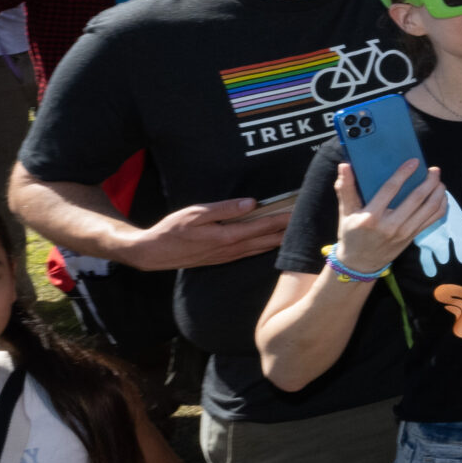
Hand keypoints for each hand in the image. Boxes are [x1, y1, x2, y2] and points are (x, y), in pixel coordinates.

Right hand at [121, 198, 292, 269]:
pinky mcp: (223, 258)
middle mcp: (231, 249)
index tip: (299, 210)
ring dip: (279, 240)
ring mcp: (228, 256)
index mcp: (227, 237)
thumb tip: (251, 203)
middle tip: (307, 220)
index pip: (263, 226)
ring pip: (261, 248)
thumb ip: (224, 209)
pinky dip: (266, 246)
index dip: (283, 218)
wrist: (154, 253)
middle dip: (287, 230)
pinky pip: (251, 253)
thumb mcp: (196, 214)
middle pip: (267, 240)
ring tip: (296, 231)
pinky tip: (272, 243)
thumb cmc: (172, 230)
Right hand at [330, 155, 447, 274]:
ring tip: (439, 180)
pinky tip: (441, 196)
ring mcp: (404, 233)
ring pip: (429, 209)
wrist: (359, 264)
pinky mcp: (412, 238)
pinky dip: (441, 207)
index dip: (403, 174)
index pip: (390, 190)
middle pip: (416, 199)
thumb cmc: (351, 234)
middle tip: (434, 170)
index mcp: (371, 217)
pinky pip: (432, 220)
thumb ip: (345, 188)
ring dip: (438, 192)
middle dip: (429, 181)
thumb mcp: (346, 212)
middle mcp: (390, 225)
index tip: (414, 161)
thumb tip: (344, 166)